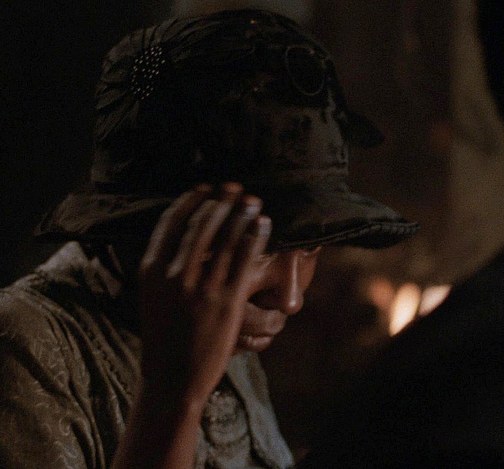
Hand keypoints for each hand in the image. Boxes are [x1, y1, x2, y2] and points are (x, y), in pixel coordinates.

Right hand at [137, 183, 271, 403]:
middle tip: (235, 187)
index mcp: (152, 272)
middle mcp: (175, 275)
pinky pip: (244, 260)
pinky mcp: (227, 301)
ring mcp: (202, 288)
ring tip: (253, 200)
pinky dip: (255, 236)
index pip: (171, 223)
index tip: (206, 188)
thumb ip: (162, 270)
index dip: (191, 201)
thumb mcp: (152, 299)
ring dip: (242, 214)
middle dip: (221, 202)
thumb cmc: (164, 339)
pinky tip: (263, 224)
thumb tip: (179, 241)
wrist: (172, 379)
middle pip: (202, 225)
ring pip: (226, 239)